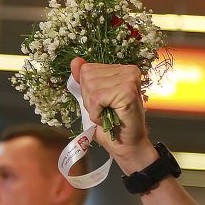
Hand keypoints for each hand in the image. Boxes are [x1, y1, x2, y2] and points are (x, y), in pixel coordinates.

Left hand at [70, 57, 156, 171]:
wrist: (126, 144)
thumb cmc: (110, 124)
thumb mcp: (92, 100)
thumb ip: (84, 80)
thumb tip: (75, 61)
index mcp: (121, 69)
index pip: (87, 70)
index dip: (87, 91)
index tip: (101, 104)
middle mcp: (128, 70)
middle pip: (87, 78)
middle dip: (89, 100)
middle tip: (105, 111)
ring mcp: (129, 78)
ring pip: (90, 88)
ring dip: (93, 108)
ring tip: (108, 115)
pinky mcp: (127, 90)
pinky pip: (96, 99)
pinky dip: (96, 113)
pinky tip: (109, 118)